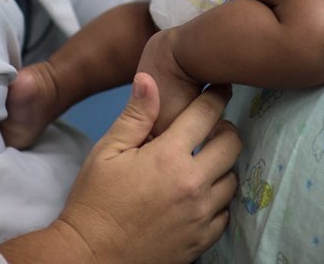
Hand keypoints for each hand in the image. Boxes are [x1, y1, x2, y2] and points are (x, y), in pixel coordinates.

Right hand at [0, 74, 239, 263]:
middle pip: (232, 144)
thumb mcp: (106, 152)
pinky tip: (200, 195)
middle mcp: (193, 184)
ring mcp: (200, 215)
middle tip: (210, 129)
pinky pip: (225, 213)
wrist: (90, 258)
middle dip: (224, 129)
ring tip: (203, 163)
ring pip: (232, 179)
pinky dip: (218, 200)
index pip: (208, 113)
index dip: (216, 95)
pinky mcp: (201, 240)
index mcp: (169, 157)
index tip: (219, 88)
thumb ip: (135, 116)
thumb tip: (150, 79)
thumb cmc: (94, 202)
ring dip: (222, 166)